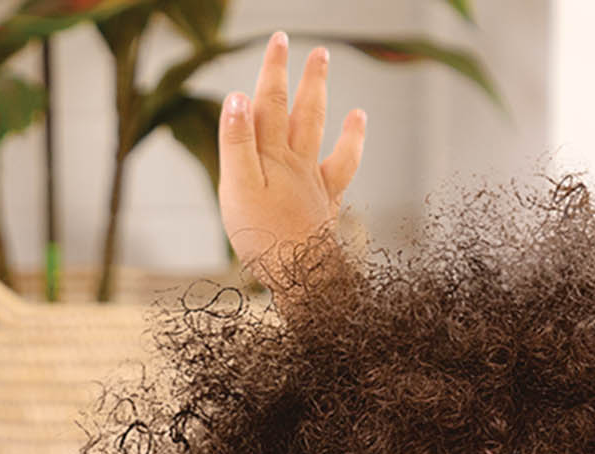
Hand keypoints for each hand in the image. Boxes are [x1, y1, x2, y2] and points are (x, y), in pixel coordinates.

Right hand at [218, 31, 366, 277]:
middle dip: (303, 79)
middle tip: (313, 50)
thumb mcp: (238, 188)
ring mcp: (312, 181)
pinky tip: (357, 125)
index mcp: (269, 157)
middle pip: (299, 112)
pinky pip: (342, 165)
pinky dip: (353, 141)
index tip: (278, 41)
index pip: (268, 106)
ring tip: (327, 74)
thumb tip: (238, 98)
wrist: (302, 272)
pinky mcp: (324, 203)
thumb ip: (236, 144)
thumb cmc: (263, 235)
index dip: (273, 73)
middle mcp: (294, 162)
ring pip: (318, 130)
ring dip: (322, 99)